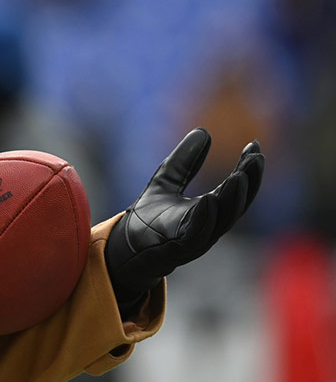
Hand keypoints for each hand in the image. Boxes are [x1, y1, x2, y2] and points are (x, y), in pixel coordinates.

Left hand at [105, 128, 264, 311]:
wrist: (125, 249)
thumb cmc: (149, 218)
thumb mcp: (166, 181)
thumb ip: (184, 161)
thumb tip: (203, 131)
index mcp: (210, 210)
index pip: (236, 189)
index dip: (248, 170)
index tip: (254, 145)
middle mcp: (208, 225)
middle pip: (236, 204)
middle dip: (248, 182)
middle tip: (255, 158)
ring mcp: (195, 239)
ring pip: (221, 221)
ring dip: (232, 199)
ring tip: (238, 176)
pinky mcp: (176, 250)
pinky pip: (195, 236)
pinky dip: (204, 219)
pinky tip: (209, 200)